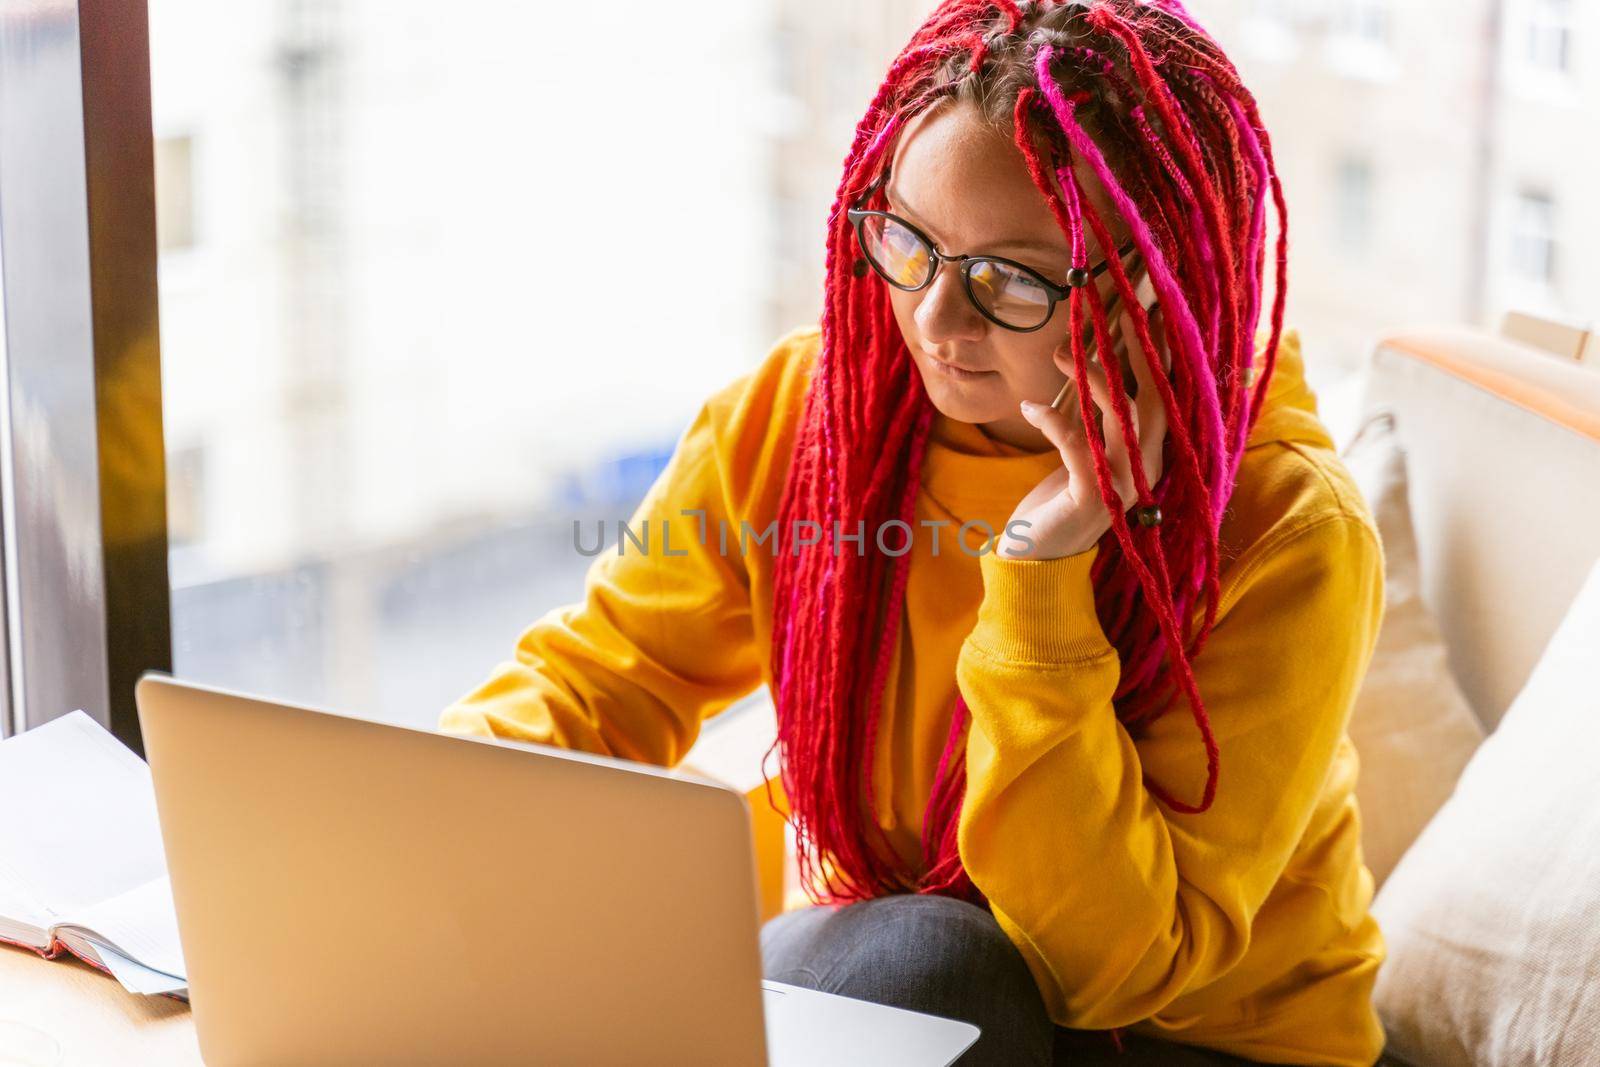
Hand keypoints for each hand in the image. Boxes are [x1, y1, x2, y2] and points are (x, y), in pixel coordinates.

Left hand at [998, 301, 1169, 559]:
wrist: (1036, 557)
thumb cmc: (1058, 498)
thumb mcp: (1083, 450)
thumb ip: (1093, 415)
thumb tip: (1086, 358)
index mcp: (1148, 454)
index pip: (1165, 395)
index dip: (1161, 353)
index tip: (1149, 309)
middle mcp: (1146, 468)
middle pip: (1156, 400)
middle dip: (1139, 354)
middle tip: (1113, 318)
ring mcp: (1124, 486)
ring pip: (1122, 418)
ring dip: (1091, 378)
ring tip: (1060, 352)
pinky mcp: (1092, 498)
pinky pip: (1078, 446)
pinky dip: (1052, 420)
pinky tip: (1029, 406)